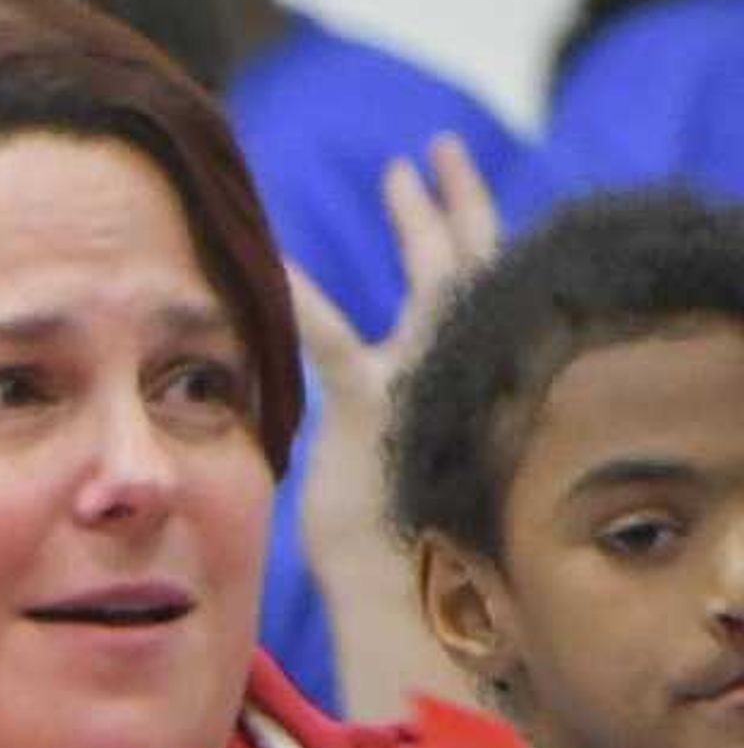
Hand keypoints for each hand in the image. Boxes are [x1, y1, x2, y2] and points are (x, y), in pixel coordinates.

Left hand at [289, 135, 505, 545]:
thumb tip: (361, 413)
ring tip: (404, 171)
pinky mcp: (373, 410)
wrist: (400, 595)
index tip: (440, 187)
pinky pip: (334, 341)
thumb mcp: (396, 467)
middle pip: (470, 269)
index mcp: (464, 383)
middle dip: (455, 206)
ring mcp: (424, 385)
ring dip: (419, 222)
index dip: (463, 235)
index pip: (473, 295)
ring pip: (434, 282)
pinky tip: (274, 262)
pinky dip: (303, 301)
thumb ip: (385, 421)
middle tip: (438, 152)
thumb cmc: (392, 544)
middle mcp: (458, 373)